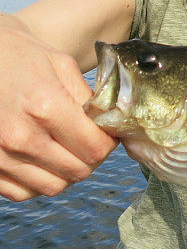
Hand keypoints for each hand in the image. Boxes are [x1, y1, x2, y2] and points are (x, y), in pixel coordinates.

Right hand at [0, 28, 117, 200]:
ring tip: (68, 149)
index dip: (109, 143)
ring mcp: (1, 156)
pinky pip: (24, 191)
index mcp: (45, 106)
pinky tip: (43, 158)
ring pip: (53, 186)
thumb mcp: (62, 65)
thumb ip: (89, 98)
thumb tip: (112, 121)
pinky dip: (40, 180)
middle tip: (91, 141)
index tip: (108, 133)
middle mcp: (21, 136)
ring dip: (67, 172)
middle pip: (78, 171)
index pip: (94, 148)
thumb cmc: (21, 57)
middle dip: (92, 157)